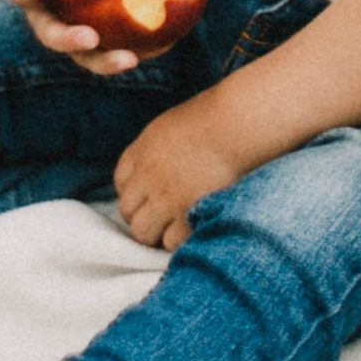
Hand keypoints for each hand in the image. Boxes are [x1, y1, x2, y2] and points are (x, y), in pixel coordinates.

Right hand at [6, 0, 145, 74]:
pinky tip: (161, 48)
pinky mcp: (102, 52)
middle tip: (89, 35)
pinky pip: (118, 57)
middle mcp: (49, 22)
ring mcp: (75, 43)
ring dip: (105, 62)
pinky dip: (139, 53)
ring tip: (129, 59)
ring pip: (87, 59)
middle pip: (52, 37)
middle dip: (67, 39)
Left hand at [112, 92, 247, 249]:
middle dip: (143, 217)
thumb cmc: (217, 118)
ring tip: (178, 228)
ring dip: (158, 233)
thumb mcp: (173, 125)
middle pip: (128, 212)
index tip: (151, 197)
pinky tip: (194, 230)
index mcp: (142, 151)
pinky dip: (180, 240)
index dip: (136, 194)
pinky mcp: (186, 215)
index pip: (121, 183)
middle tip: (165, 218)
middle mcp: (147, 177)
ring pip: (144, 233)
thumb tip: (163, 167)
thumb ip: (160, 149)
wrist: (238, 126)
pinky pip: (171, 242)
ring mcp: (165, 199)